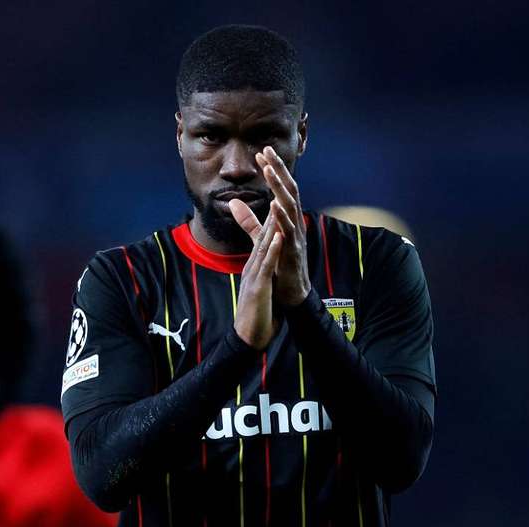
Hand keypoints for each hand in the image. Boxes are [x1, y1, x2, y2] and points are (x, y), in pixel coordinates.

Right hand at [230, 208, 283, 349]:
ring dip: (270, 224)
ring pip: (263, 245)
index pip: (265, 235)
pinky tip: (278, 235)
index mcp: (256, 265)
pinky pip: (266, 266)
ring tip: (276, 201)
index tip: (280, 194)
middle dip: (270, 210)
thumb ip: (263, 268)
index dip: (273, 214)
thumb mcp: (259, 284)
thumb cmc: (258, 313)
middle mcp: (253, 265)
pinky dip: (272, 250)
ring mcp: (255, 275)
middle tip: (274, 188)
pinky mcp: (259, 288)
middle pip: (263, 234)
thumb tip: (268, 257)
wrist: (248, 337)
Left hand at [254, 147, 310, 305]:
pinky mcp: (293, 249)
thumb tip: (234, 202)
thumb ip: (249, 220)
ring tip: (269, 170)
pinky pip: (288, 229)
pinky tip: (275, 203)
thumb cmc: (279, 262)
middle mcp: (295, 221)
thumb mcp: (261, 237)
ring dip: (279, 186)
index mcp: (287, 217)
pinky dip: (282, 215)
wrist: (289, 291)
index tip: (262, 152)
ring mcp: (296, 234)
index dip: (273, 170)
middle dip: (278, 170)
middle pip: (289, 189)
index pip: (281, 187)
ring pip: (290, 205)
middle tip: (267, 151)